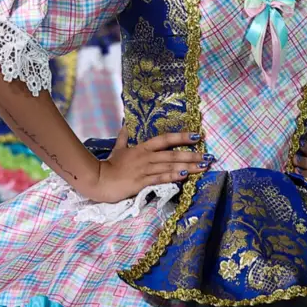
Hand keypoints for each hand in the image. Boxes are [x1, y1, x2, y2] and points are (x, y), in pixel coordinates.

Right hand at [86, 126, 211, 202]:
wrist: (98, 180)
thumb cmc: (109, 165)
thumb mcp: (118, 149)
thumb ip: (124, 137)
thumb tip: (125, 124)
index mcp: (141, 148)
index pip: (164, 139)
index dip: (181, 137)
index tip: (196, 136)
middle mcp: (145, 157)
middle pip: (172, 154)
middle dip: (191, 154)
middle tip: (208, 155)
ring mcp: (144, 169)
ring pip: (169, 166)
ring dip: (188, 166)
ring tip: (203, 166)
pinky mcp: (142, 182)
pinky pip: (160, 178)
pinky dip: (173, 176)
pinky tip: (185, 175)